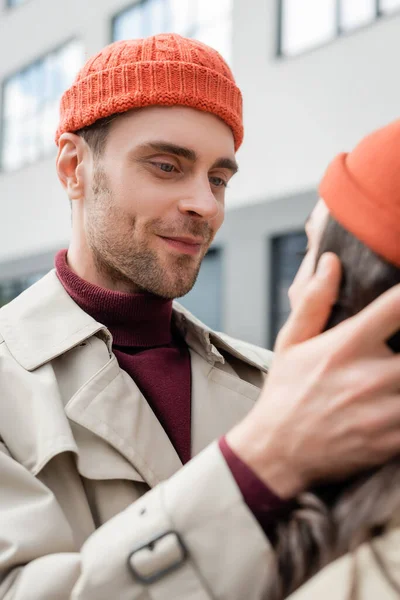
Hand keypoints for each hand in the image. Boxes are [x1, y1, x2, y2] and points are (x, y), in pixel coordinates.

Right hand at [227, 253, 399, 497]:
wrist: (278, 452)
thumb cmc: (285, 393)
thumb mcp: (290, 342)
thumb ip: (314, 301)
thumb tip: (331, 262)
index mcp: (347, 346)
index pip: (398, 306)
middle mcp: (371, 375)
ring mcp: (386, 410)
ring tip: (397, 370)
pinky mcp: (393, 439)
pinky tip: (395, 399)